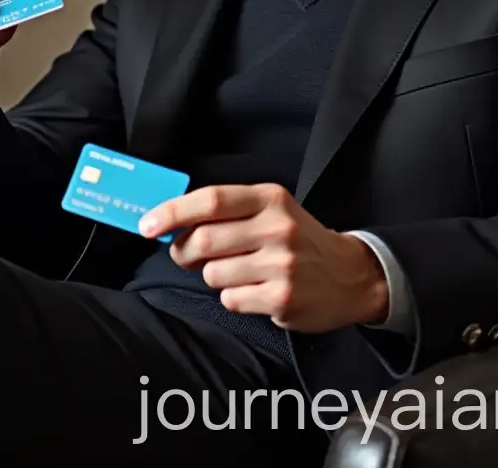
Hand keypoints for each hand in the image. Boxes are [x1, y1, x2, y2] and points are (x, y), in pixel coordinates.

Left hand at [138, 183, 387, 331]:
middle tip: (188, 256)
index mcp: (270, 198)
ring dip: (215, 276)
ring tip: (242, 272)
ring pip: (213, 274)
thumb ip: (227, 212)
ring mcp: (281, 264)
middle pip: (204, 240)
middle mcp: (277, 227)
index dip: (173, 212)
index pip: (211, 199)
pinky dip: (235, 297)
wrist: (351, 275)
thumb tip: (170, 222)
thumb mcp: (272, 210)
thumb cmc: (299, 240)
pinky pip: (231, 299)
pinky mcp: (282, 298)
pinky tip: (258, 290)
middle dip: (184, 251)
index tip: (147, 225)